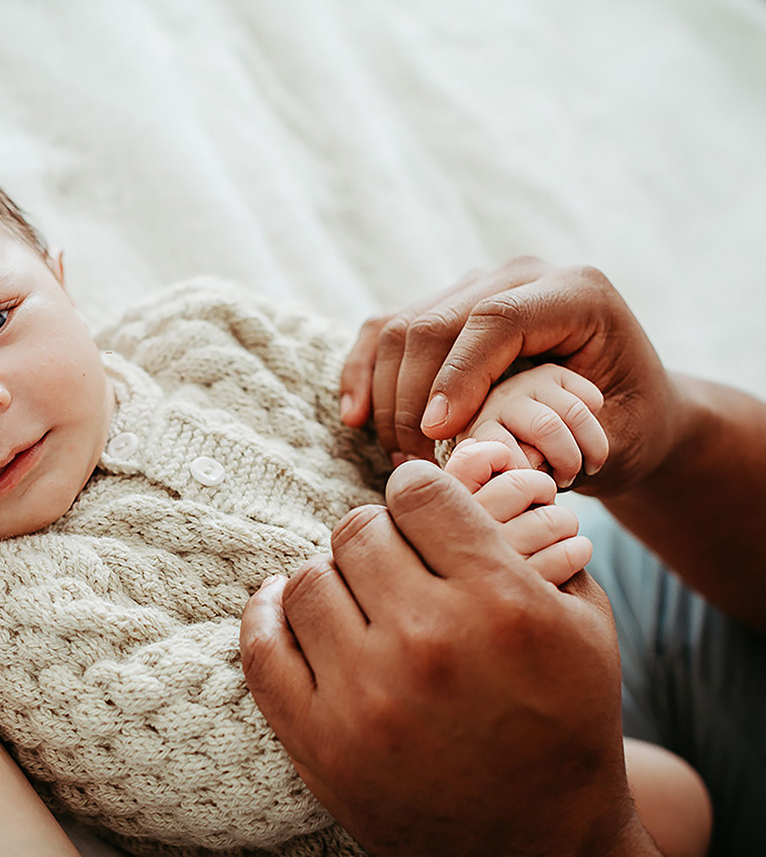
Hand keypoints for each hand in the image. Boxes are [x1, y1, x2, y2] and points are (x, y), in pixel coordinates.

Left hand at [240, 461, 655, 855]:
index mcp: (501, 601)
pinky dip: (265, 615)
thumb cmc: (566, 722)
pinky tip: (284, 606)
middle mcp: (429, 641)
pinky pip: (262, 647)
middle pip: (358, 531)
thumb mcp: (582, 623)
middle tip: (389, 561)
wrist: (538, 847)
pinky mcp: (322, 742)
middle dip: (376, 536)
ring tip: (352, 594)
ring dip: (329, 578)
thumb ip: (528, 539)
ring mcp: (367, 695)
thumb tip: (463, 467)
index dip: (414, 493)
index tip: (417, 512)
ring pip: (307, 580)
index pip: (415, 493)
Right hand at [340, 257, 675, 495]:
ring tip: (400, 458)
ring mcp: (476, 286)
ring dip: (387, 397)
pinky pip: (384, 331)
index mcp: (577, 293)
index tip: (437, 435)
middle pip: (436, 321)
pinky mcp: (443, 307)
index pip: (495, 319)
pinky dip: (363, 373)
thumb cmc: (629, 430)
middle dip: (413, 398)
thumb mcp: (618, 437)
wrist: (628, 411)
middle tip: (415, 465)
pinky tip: (355, 418)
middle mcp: (521, 276)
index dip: (457, 376)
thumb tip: (471, 440)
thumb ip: (556, 434)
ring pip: (402, 327)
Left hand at [459, 363, 608, 488]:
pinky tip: (589, 444)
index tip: (538, 491)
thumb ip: (511, 479)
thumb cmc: (526, 481)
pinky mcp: (556, 375)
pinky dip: (597, 427)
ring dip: (590, 449)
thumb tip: (525, 472)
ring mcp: (526, 382)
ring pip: (574, 412)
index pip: (502, 446)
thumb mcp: (514, 487)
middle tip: (569, 480)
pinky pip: (590, 399)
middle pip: (545, 426)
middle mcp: (497, 400)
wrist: (547, 463)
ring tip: (588, 468)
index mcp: (478, 430)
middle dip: (567, 460)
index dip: (526, 472)